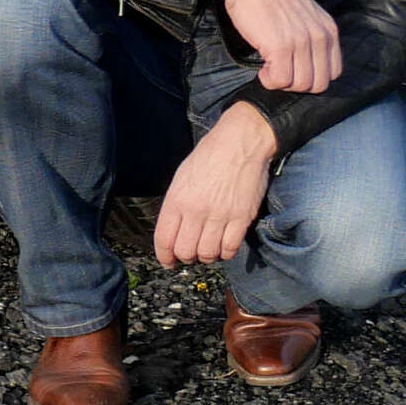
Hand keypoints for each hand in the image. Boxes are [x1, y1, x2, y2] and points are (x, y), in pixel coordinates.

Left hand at [155, 101, 279, 267]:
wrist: (240, 142)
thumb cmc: (209, 157)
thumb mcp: (182, 178)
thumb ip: (176, 205)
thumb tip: (173, 231)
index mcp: (177, 200)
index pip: (164, 240)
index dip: (165, 257)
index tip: (168, 262)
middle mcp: (196, 210)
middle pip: (185, 251)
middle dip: (186, 257)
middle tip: (192, 253)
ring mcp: (220, 215)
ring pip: (207, 254)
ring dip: (207, 257)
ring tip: (209, 249)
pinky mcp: (242, 217)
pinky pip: (230, 248)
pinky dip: (226, 253)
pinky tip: (224, 246)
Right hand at [207, 0, 342, 94]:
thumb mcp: (306, 14)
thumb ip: (314, 36)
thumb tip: (308, 64)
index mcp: (329, 30)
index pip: (333, 72)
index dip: (312, 77)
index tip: (294, 70)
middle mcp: (320, 37)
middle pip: (319, 84)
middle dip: (297, 85)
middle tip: (280, 73)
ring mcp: (301, 42)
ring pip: (301, 85)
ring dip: (282, 83)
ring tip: (269, 69)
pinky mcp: (280, 46)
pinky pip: (280, 80)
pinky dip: (269, 81)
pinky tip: (262, 69)